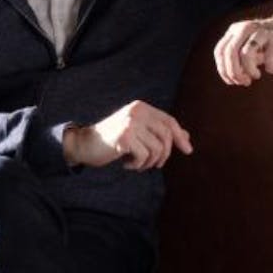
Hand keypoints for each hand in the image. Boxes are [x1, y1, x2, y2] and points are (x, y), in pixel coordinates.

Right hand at [64, 101, 192, 170]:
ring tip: (137, 164)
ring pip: (157, 148)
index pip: (169, 121)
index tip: (188, 150)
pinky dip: (138, 165)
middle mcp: (137, 112)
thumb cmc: (112, 140)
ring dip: (149, 162)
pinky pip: (144, 156)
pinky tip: (126, 164)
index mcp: (141, 107)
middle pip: (166, 135)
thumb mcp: (138, 133)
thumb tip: (186, 137)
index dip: (180, 136)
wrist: (85, 144)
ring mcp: (130, 123)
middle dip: (164, 155)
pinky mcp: (124, 137)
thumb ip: (159, 132)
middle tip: (155, 165)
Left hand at [213, 4, 272, 85]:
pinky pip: (270, 55)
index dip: (223, 69)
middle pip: (229, 52)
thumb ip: (239, 61)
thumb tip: (234, 79)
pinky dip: (270, 66)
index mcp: (234, 31)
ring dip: (249, 70)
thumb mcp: (248, 49)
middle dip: (233, 72)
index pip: (219, 51)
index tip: (231, 81)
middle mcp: (245, 28)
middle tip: (243, 82)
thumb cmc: (266, 42)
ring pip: (246, 53)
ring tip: (256, 76)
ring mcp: (261, 31)